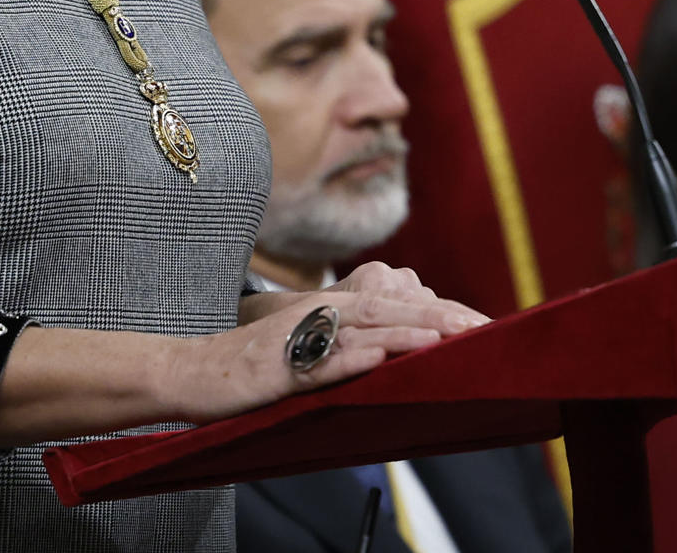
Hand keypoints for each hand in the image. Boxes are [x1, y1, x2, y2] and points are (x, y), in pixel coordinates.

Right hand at [172, 270, 487, 423]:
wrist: (193, 371)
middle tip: (481, 329)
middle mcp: (319, 313)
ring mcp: (297, 337)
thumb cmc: (256, 367)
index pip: (396, 306)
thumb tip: (397, 352)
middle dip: (437, 318)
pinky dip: (348, 357)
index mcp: (331, 308)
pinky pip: (317, 361)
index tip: (483, 325)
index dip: (440, 313)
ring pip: (360, 329)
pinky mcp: (276, 366)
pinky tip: (377, 356)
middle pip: (388, 309)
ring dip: (404, 332)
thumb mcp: (311, 351)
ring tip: (446, 338)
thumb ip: (352, 348)